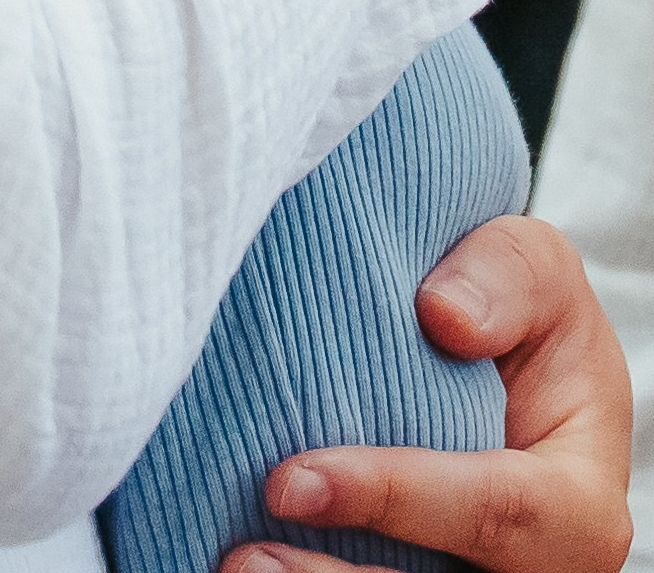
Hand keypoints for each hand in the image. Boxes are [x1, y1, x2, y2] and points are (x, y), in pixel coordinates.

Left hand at [221, 217, 632, 572]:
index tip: (293, 480)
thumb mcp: (535, 269)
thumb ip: (507, 277)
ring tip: (235, 565)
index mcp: (576, 502)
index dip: (394, 498)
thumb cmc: (521, 310)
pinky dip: (315, 570)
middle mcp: (534, 568)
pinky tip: (239, 552)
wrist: (504, 352)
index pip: (494, 511)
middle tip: (246, 555)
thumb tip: (444, 317)